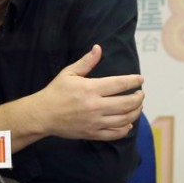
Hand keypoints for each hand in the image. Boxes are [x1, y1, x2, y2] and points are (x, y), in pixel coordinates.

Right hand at [30, 44, 144, 140]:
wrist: (42, 115)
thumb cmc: (56, 92)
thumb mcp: (69, 73)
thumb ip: (86, 62)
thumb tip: (98, 48)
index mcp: (90, 89)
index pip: (119, 84)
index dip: (133, 81)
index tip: (140, 79)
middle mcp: (95, 106)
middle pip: (126, 103)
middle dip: (138, 98)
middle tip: (140, 94)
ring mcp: (94, 122)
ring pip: (124, 120)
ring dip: (135, 112)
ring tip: (137, 107)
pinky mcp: (92, 133)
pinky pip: (114, 134)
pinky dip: (125, 129)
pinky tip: (128, 123)